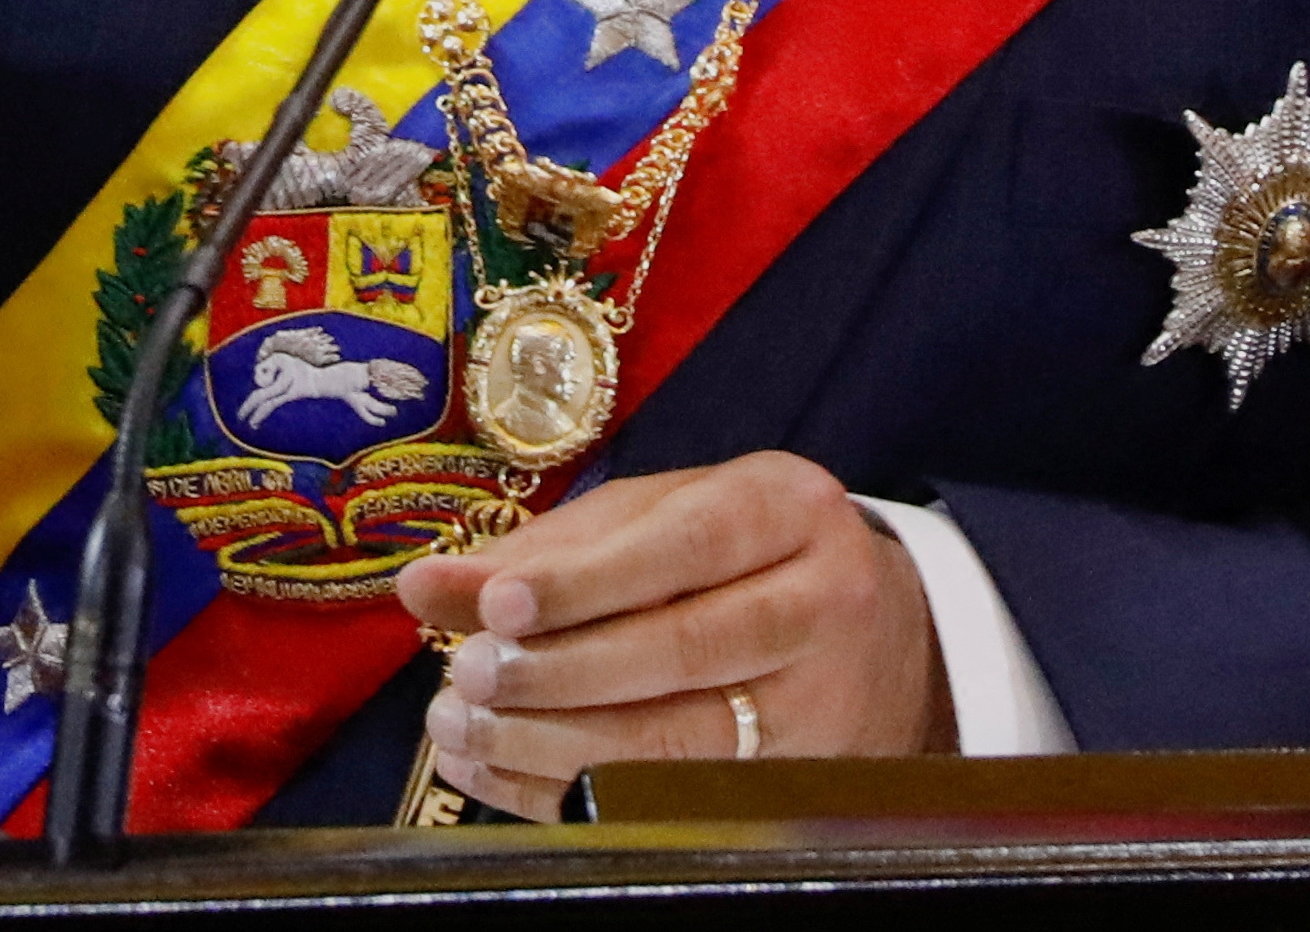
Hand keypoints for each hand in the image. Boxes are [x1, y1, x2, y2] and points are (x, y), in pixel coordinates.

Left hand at [396, 452, 949, 816]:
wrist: (880, 642)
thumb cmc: (743, 562)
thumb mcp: (660, 521)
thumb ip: (550, 549)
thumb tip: (429, 587)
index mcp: (790, 509)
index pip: (687, 545)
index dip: (587, 582)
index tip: (497, 605)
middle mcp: (824, 601)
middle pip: (685, 648)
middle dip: (558, 669)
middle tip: (464, 676)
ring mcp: (821, 703)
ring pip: (679, 741)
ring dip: (551, 741)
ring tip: (463, 725)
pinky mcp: (799, 783)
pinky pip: (671, 801)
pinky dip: (568, 793)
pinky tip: (500, 770)